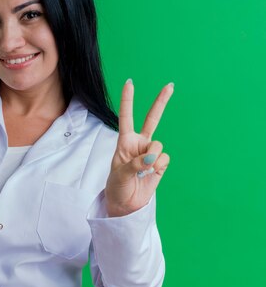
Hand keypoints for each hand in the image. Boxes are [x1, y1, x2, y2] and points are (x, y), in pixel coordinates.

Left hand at [105, 79, 173, 216]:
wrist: (125, 204)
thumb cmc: (117, 187)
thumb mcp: (120, 174)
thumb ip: (136, 164)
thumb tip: (153, 157)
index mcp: (125, 141)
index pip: (126, 116)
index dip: (128, 99)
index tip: (130, 82)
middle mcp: (139, 143)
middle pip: (152, 118)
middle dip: (161, 101)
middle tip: (170, 85)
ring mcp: (151, 153)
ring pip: (159, 145)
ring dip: (151, 159)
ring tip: (141, 170)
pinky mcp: (161, 163)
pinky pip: (165, 159)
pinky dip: (158, 167)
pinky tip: (150, 174)